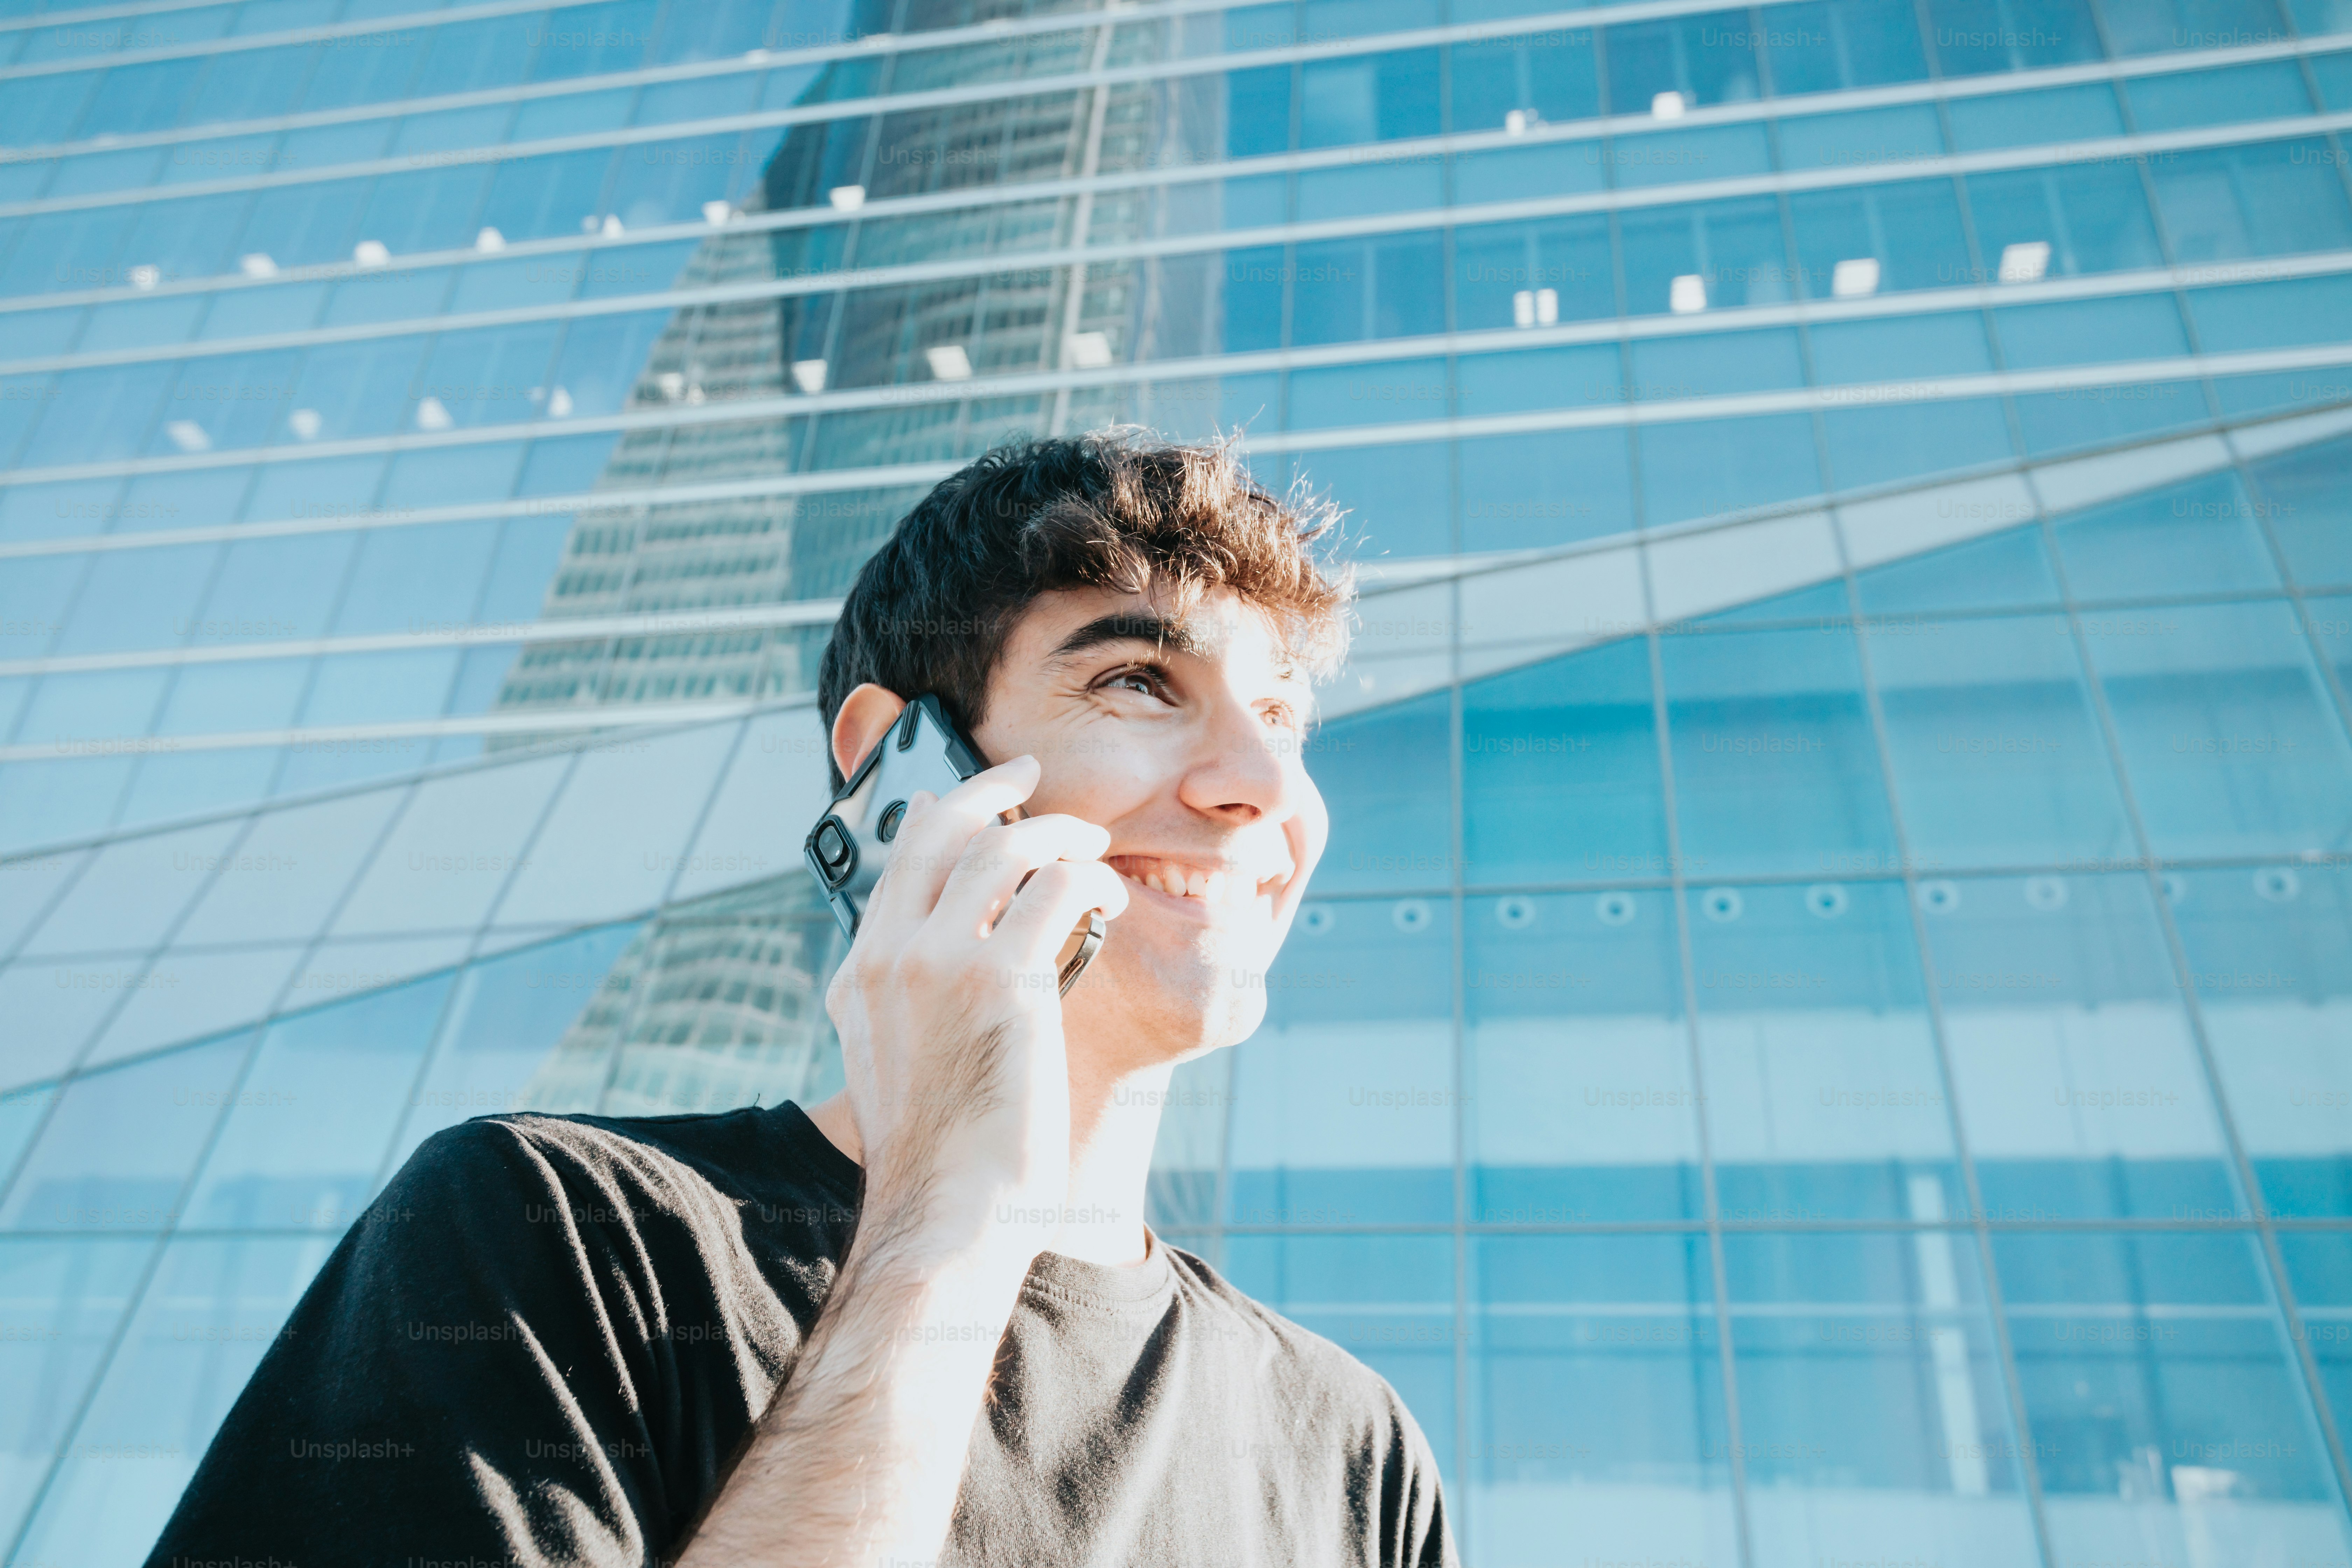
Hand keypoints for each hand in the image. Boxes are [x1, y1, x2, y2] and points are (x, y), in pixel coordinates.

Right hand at [824, 754, 1127, 1266]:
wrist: (949, 1214)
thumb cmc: (942, 1155)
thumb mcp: (895, 1067)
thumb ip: (904, 1001)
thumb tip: (933, 939)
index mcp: (860, 979)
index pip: (899, 864)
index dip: (940, 816)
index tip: (968, 795)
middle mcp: (890, 958)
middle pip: (943, 831)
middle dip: (992, 788)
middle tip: (1031, 773)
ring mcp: (939, 963)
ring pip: (1006, 847)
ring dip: (1059, 834)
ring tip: (1092, 845)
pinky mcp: (1001, 980)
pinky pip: (1057, 889)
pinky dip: (1092, 879)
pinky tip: (1110, 894)